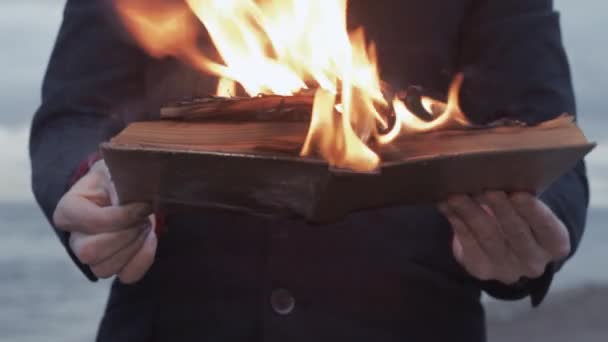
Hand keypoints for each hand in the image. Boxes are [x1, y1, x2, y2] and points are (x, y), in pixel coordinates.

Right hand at [53, 160, 156, 283]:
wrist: (129, 190)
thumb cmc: (118, 179)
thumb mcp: (115, 171)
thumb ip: (118, 183)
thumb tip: (126, 202)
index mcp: (68, 210)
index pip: (92, 222)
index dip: (121, 217)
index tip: (141, 205)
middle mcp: (75, 238)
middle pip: (90, 252)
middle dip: (125, 235)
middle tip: (142, 218)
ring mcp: (92, 257)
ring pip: (106, 269)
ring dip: (134, 247)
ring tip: (145, 226)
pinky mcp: (113, 266)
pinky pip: (127, 276)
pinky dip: (143, 259)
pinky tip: (149, 240)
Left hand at [438, 191, 570, 284]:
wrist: (504, 246)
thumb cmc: (520, 215)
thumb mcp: (529, 207)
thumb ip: (521, 194)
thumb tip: (500, 169)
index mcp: (555, 243)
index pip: (547, 227)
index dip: (532, 211)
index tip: (518, 192)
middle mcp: (534, 261)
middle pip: (516, 232)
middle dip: (499, 209)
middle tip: (486, 188)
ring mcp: (507, 269)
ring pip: (487, 237)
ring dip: (470, 212)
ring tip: (457, 194)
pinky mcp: (480, 269)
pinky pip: (467, 243)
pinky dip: (455, 221)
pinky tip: (445, 204)